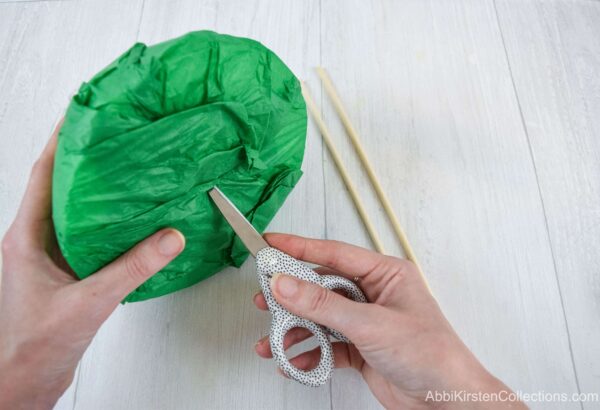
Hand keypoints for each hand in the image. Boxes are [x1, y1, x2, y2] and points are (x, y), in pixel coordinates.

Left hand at [0, 121, 185, 409]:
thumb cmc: (35, 346)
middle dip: (84, 158)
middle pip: (59, 187)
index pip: (44, 176)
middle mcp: (36, 241)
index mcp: (27, 238)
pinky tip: (132, 221)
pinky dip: (109, 222)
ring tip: (126, 169)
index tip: (80, 115)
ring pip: (75, 212)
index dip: (62, 142)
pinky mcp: (65, 272)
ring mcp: (49, 257)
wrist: (24, 380)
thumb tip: (169, 237)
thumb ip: (132, 268)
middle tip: (112, 135)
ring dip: (97, 190)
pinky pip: (89, 237)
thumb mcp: (89, 302)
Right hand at [253, 234, 525, 408]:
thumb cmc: (429, 353)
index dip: (299, 247)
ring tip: (273, 339)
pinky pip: (327, 345)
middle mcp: (374, 294)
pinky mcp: (361, 348)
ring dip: (296, 330)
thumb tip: (286, 284)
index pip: (334, 253)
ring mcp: (366, 322)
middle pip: (322, 286)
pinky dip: (310, 353)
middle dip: (292, 295)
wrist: (446, 400)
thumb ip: (323, 305)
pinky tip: (295, 361)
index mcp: (384, 274)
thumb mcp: (370, 324)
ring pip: (321, 317)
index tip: (270, 244)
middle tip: (265, 296)